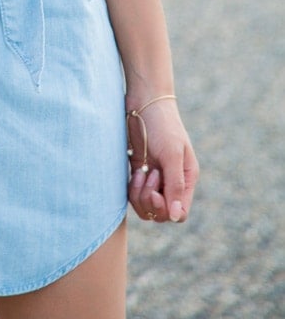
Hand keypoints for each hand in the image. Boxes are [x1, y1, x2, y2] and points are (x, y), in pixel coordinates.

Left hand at [126, 96, 198, 223]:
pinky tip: (134, 171)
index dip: (165, 209)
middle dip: (150, 200)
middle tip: (148, 174)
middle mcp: (172, 181)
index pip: (179, 212)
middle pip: (161, 213)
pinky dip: (132, 188)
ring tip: (141, 172)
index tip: (155, 191)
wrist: (144, 101)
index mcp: (186, 179)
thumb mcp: (172, 154)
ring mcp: (154, 177)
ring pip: (146, 206)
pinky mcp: (139, 170)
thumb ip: (175, 186)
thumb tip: (177, 217)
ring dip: (140, 195)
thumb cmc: (162, 125)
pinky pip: (135, 194)